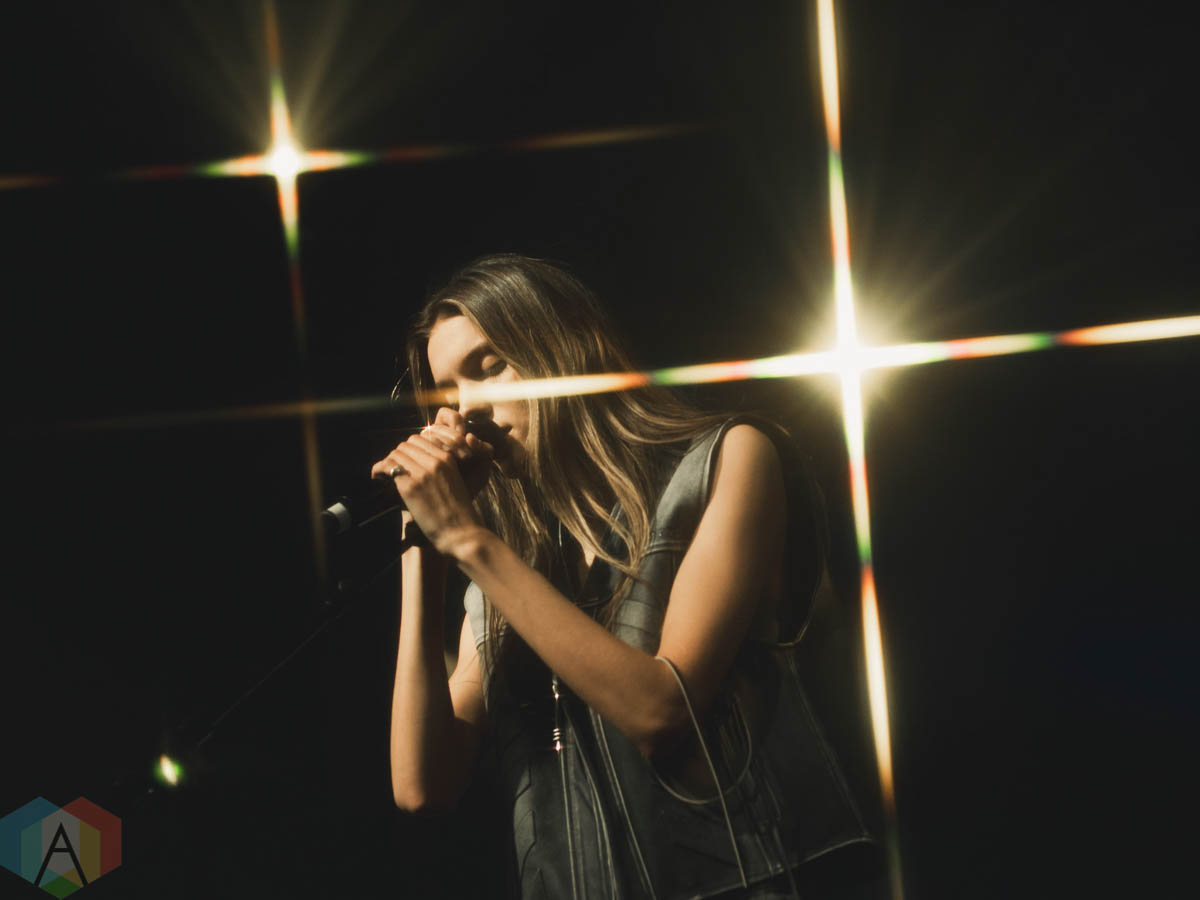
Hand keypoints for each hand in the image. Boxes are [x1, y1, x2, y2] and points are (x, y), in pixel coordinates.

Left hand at [370, 408, 494, 553]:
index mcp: (447, 459)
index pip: (419, 439)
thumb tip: (417, 467)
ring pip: (395, 454)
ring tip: (384, 476)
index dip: (408, 450)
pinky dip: (379, 470)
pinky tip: (377, 478)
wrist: (461, 534)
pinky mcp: (410, 487)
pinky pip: (388, 467)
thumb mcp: (454, 483)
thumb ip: (439, 471)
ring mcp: (422, 473)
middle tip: (393, 470)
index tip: (404, 462)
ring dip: (388, 463)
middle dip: (397, 455)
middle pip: (405, 445)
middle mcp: (435, 462)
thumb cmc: (458, 514)